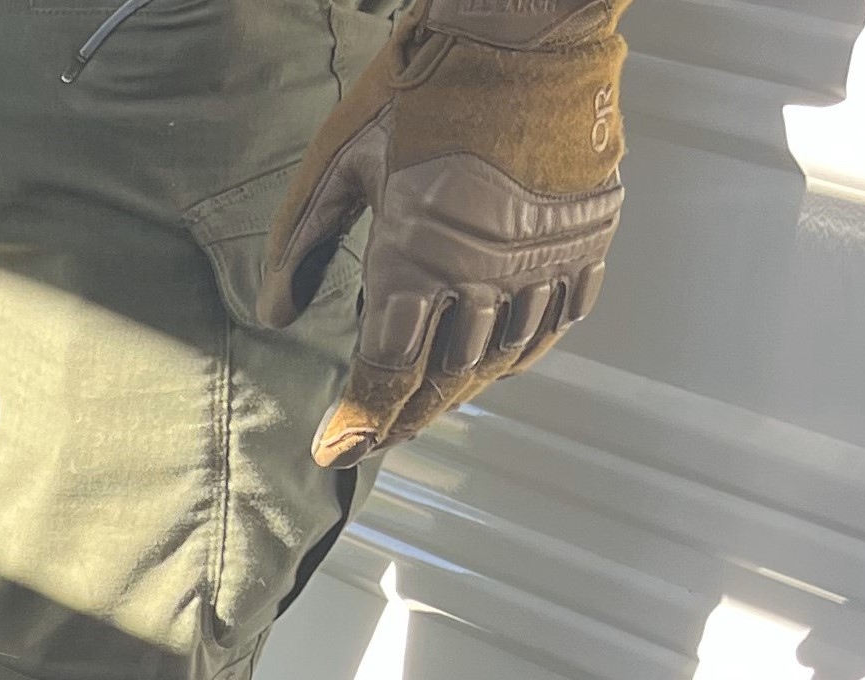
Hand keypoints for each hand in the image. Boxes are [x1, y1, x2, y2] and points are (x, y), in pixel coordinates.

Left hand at [259, 0, 627, 466]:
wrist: (522, 23)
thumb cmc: (423, 84)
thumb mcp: (339, 162)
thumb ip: (300, 245)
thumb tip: (278, 316)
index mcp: (419, 255)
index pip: (388, 373)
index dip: (360, 423)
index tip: (336, 451)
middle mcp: (486, 269)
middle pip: (445, 380)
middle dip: (404, 417)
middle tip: (375, 435)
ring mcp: (543, 256)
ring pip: (500, 359)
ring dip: (460, 388)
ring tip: (427, 398)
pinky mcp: (586, 236)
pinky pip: (555, 321)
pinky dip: (521, 350)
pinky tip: (493, 356)